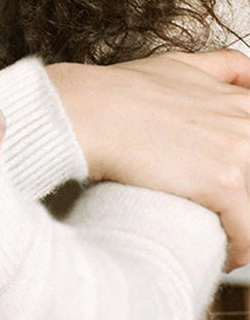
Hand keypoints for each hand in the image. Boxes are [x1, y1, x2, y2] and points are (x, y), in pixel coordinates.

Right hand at [47, 50, 249, 269]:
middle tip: (221, 210)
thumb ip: (221, 66)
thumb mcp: (176, 65)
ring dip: (243, 227)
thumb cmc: (117, 91)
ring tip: (222, 238)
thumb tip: (248, 72)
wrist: (86, 111)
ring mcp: (239, 153)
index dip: (244, 168)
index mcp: (240, 102)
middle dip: (243, 199)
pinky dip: (239, 250)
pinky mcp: (224, 184)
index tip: (234, 184)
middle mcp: (246, 124)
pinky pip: (248, 233)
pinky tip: (223, 254)